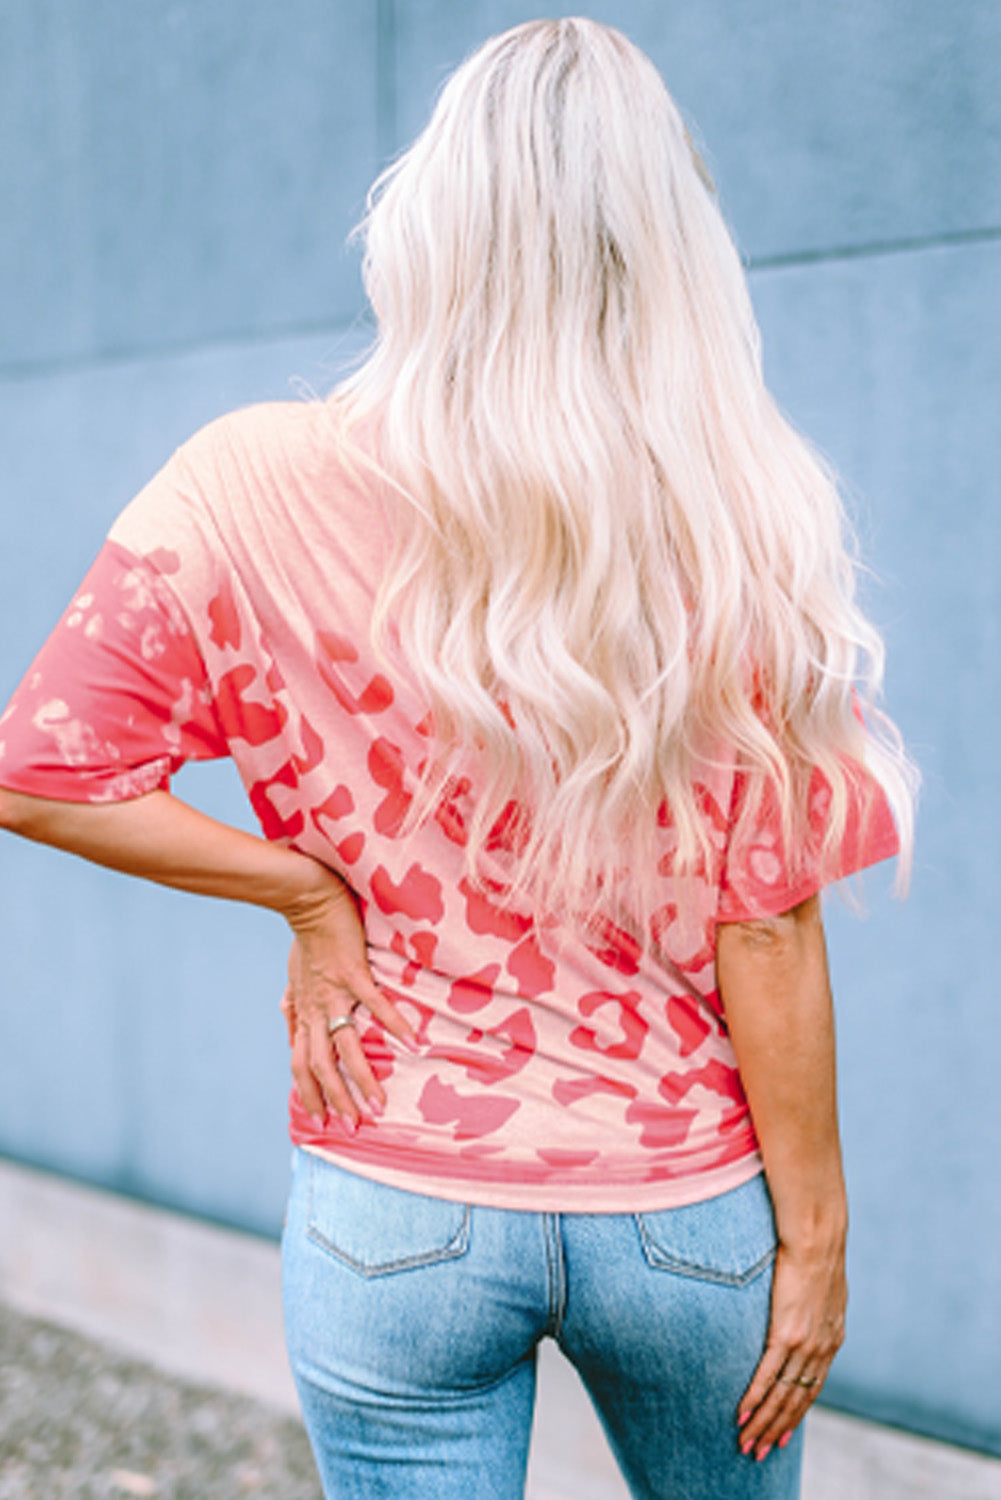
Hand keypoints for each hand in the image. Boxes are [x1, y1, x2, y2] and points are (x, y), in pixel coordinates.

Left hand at [280, 864, 417, 1129]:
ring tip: (379, 1103)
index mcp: (305, 1011)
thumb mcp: (292, 974)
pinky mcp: (352, 973)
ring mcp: (334, 993)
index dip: (309, 1092)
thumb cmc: (303, 937)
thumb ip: (292, 999)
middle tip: (355, 1125)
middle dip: (337, 1098)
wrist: (306, 900)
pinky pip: (374, 1004)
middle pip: (321, 1065)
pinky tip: (412, 1041)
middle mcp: (316, 1009)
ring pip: (345, 1046)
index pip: (301, 1064)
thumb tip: (286, 1014)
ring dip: (361, 1077)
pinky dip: (393, 1023)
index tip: (322, 1118)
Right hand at [736, 1237, 846, 1460]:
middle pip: (796, 1400)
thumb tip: (807, 1307)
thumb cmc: (818, 1251)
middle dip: (777, 1430)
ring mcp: (804, 1344)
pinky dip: (755, 1397)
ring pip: (782, 1395)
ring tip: (747, 1443)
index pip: (811, 1388)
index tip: (783, 1437)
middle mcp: (821, 1349)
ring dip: (763, 1422)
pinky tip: (743, 1413)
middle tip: (759, 1453)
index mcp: (831, 1339)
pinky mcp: (785, 1333)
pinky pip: (767, 1374)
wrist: (818, 1237)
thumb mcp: (826, 1287)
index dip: (796, 1416)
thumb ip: (817, 1308)